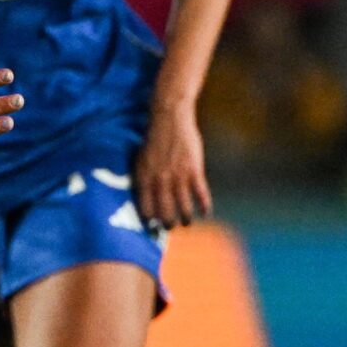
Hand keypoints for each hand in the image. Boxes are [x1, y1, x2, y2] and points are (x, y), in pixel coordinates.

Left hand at [136, 103, 210, 226]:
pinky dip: (204, 206)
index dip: (149, 220)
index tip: (151, 228)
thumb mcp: (140, 159)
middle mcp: (160, 181)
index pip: (145, 207)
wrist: (169, 119)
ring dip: (186, 218)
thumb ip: (142, 178)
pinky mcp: (194, 170)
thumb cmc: (153, 140)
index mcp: (144, 178)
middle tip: (170, 227)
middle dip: (167, 223)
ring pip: (183, 206)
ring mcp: (178, 176)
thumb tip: (143, 197)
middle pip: (164, 211)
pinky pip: (200, 194)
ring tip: (186, 223)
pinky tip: (205, 213)